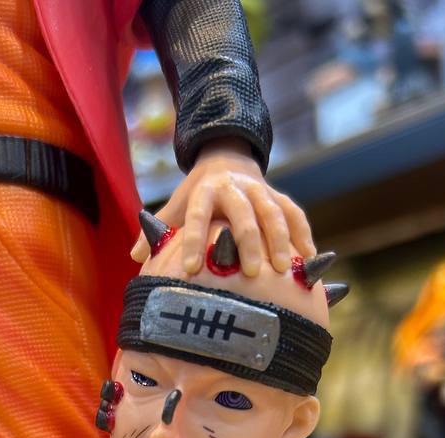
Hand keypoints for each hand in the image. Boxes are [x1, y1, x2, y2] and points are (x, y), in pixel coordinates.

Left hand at [131, 140, 313, 277]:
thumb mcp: (176, 205)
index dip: (195, 241)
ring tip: (283, 269)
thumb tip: (136, 256)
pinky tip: (309, 258)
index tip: (193, 269)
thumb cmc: (197, 194)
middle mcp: (234, 188)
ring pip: (273, 212)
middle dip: (248, 242)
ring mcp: (260, 189)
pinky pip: (295, 213)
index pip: (197, 216)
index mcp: (204, 191)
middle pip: (243, 215)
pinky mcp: (279, 195)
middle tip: (251, 272)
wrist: (227, 158)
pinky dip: (303, 234)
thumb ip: (159, 230)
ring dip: (280, 240)